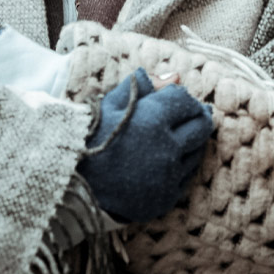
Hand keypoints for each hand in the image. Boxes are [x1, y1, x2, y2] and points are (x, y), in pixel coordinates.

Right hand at [76, 68, 212, 222]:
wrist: (72, 184)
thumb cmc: (87, 138)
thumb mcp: (108, 104)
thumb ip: (140, 86)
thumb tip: (173, 76)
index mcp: (152, 120)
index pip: (185, 100)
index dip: (180, 96)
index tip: (172, 98)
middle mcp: (167, 148)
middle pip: (201, 126)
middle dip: (197, 115)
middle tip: (187, 114)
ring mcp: (169, 175)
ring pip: (197, 151)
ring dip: (191, 141)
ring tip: (174, 136)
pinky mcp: (167, 197)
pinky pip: (186, 176)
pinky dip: (181, 165)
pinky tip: (165, 159)